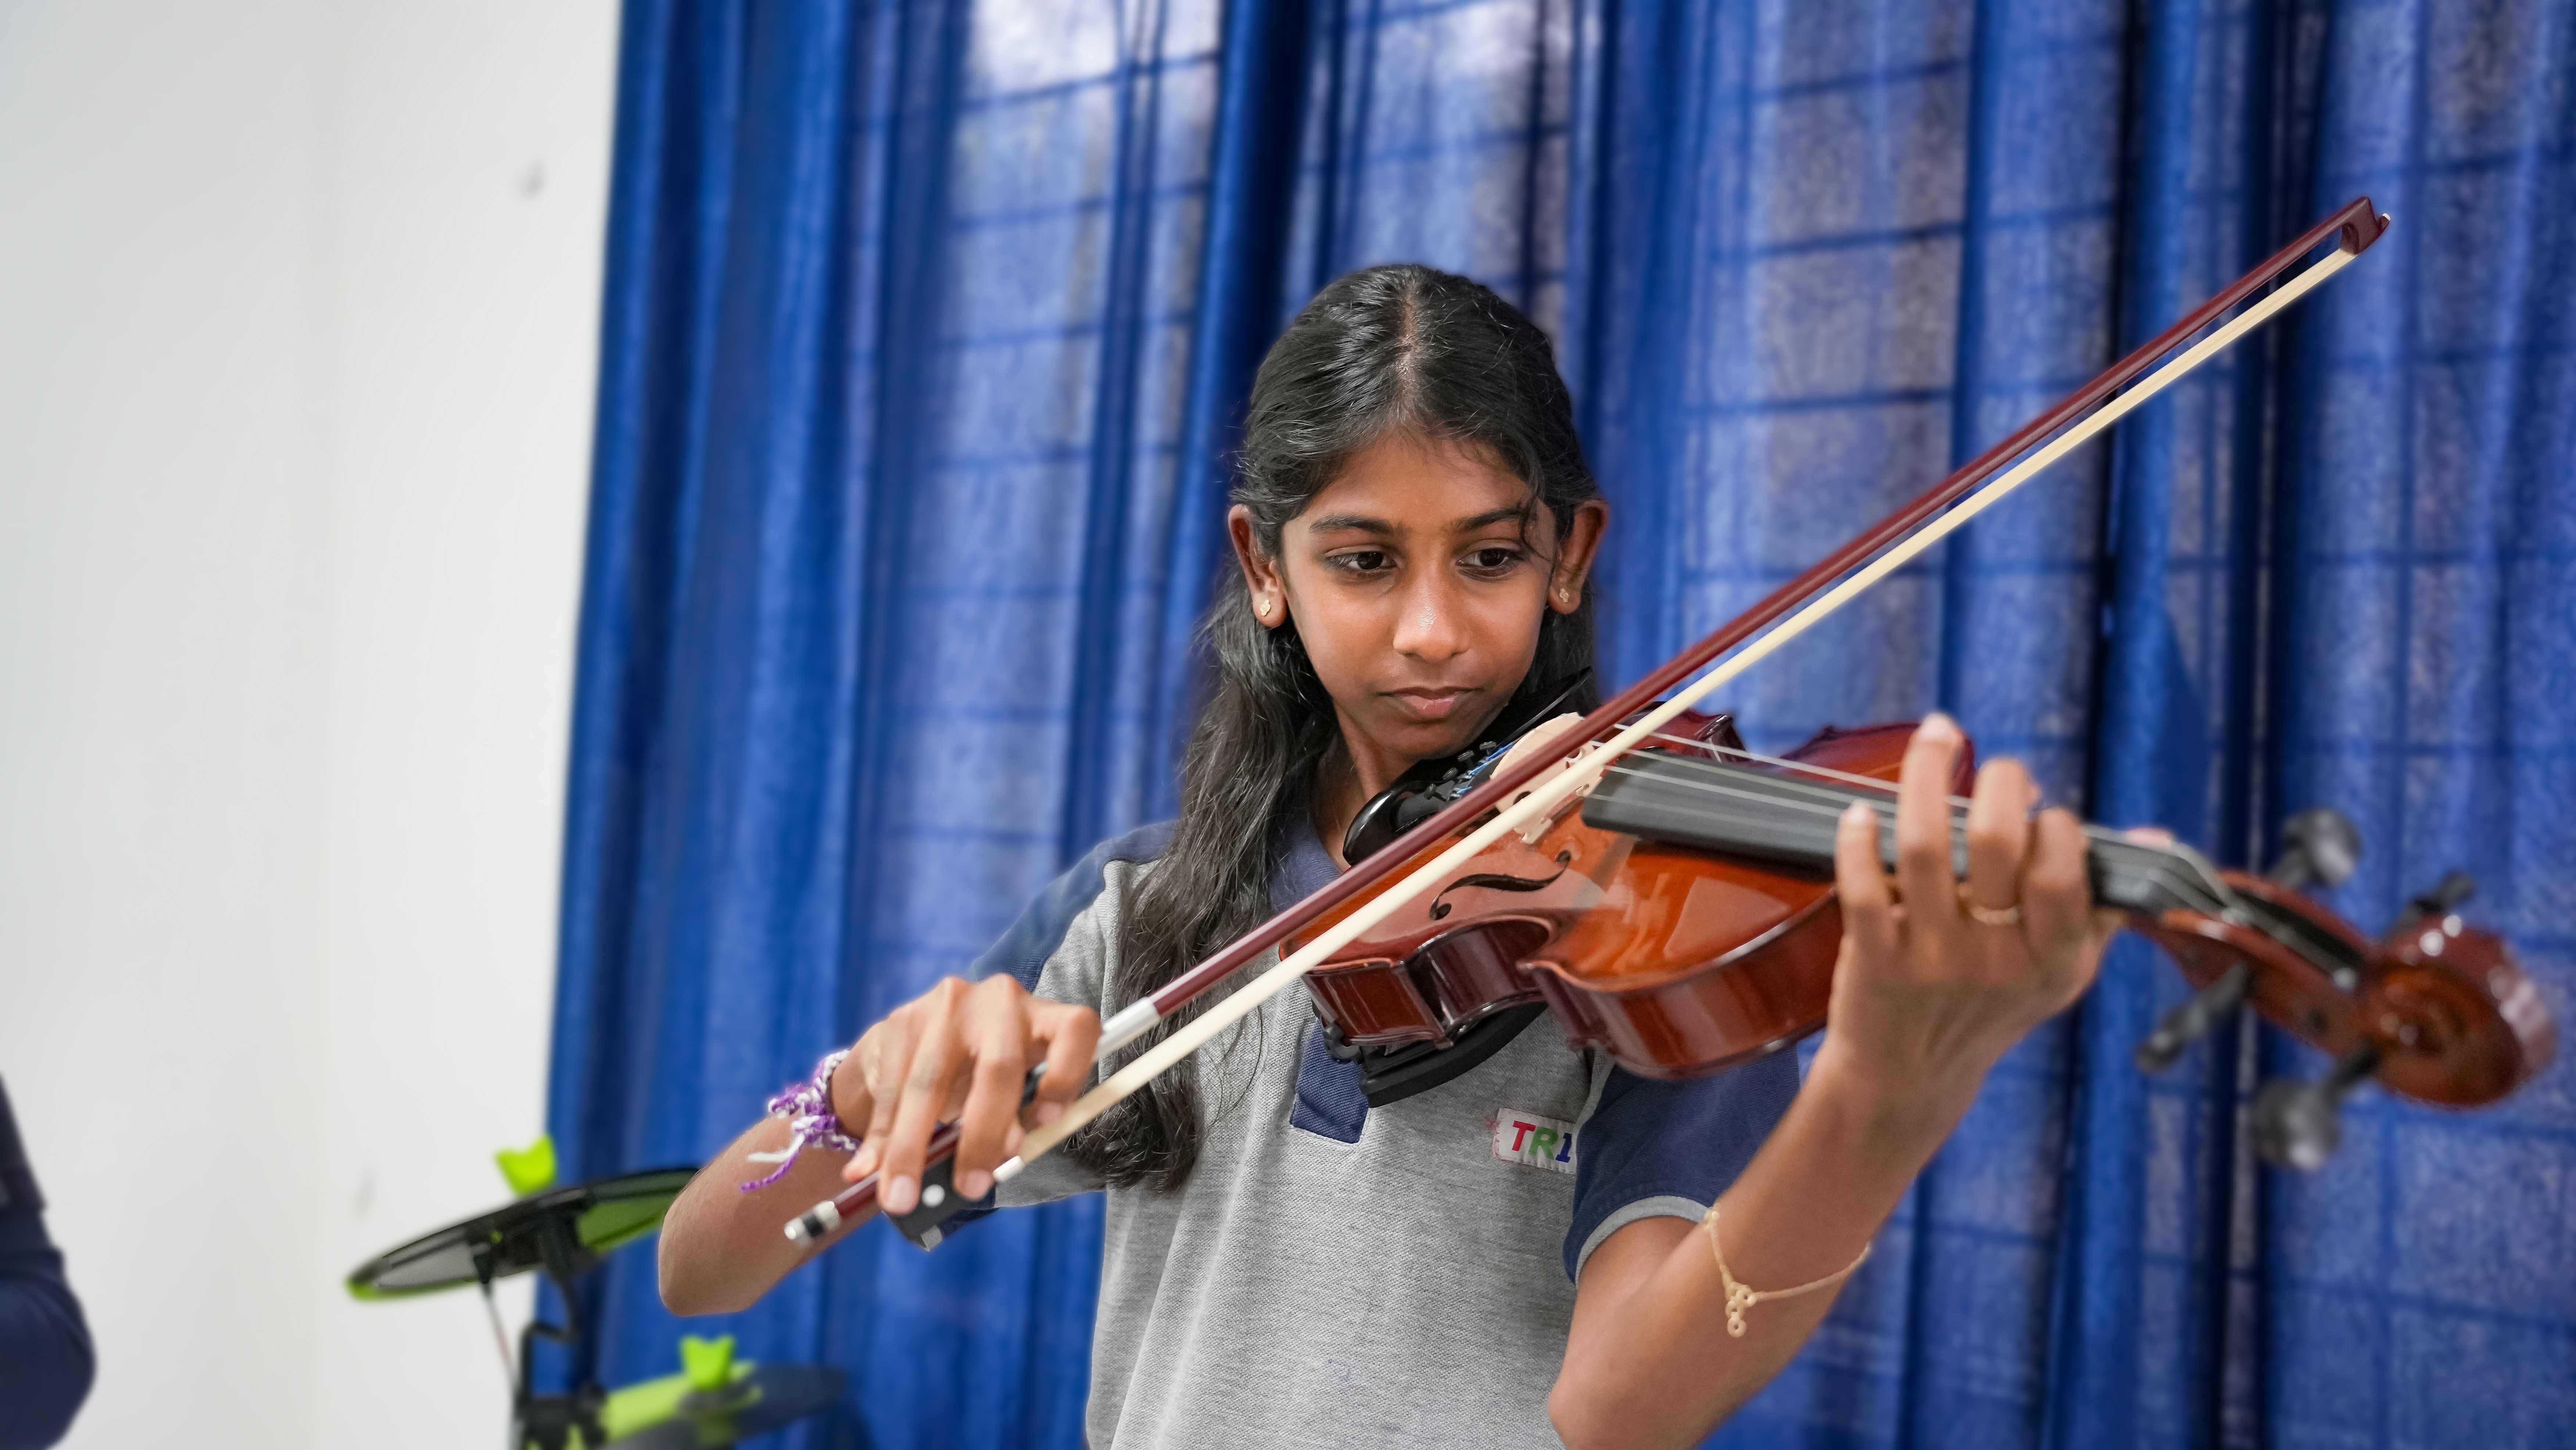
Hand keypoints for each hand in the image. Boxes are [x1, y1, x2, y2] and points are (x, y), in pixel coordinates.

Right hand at [831, 975, 1099, 1214]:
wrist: (921, 1039)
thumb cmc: (982, 1079)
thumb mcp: (1008, 1097)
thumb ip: (1014, 1122)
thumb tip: (1006, 1155)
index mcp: (1045, 1018)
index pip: (1075, 1030)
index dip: (1066, 1076)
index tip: (1047, 1124)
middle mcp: (1001, 1000)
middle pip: (998, 1069)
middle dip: (983, 1138)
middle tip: (970, 1189)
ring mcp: (948, 1004)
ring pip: (931, 1082)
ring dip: (913, 1148)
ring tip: (902, 1198)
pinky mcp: (902, 1018)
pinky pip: (892, 1085)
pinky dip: (882, 1135)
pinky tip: (870, 1168)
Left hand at [1812, 713, 2117, 1142]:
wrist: (1911, 1078)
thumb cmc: (1990, 1010)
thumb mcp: (2059, 972)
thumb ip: (2102, 907)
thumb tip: (2154, 838)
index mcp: (2051, 956)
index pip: (2061, 867)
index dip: (2052, 822)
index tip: (2040, 809)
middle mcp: (1995, 956)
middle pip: (1995, 841)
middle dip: (1999, 780)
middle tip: (1995, 765)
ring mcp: (1931, 957)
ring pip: (1925, 847)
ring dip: (1924, 777)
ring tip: (1934, 737)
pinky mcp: (1873, 961)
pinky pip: (1861, 889)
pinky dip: (1857, 842)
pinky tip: (1860, 812)